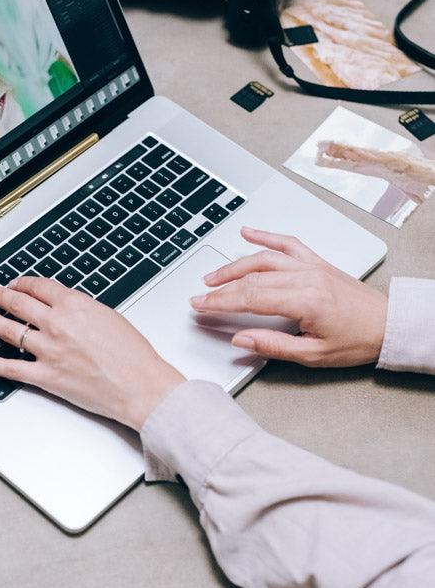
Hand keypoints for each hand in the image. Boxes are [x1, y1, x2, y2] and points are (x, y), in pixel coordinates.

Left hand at [0, 277, 184, 430]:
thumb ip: (81, 310)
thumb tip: (64, 309)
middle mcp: (57, 324)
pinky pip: (9, 368)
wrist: (140, 385)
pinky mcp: (45, 376)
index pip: (38, 287)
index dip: (22, 283)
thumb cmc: (133, 355)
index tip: (15, 284)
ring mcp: (48, 350)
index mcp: (74, 305)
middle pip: (18, 303)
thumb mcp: (108, 316)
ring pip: (8, 330)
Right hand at [191, 228, 387, 367]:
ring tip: (212, 276)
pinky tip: (247, 232)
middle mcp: (306, 277)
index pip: (251, 298)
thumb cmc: (358, 341)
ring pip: (263, 258)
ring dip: (234, 266)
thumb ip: (273, 346)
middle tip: (199, 297)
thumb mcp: (314, 355)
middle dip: (220, 288)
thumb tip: (241, 339)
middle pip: (252, 279)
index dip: (221, 302)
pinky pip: (287, 243)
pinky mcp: (316, 262)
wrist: (390, 325)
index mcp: (305, 300)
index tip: (201, 306)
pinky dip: (265, 235)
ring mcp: (311, 266)